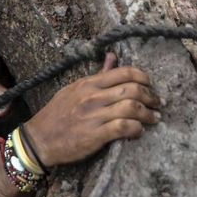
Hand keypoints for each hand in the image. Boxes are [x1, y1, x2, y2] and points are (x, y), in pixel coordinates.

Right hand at [23, 53, 162, 167]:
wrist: (39, 140)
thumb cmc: (56, 115)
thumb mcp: (73, 90)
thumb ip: (97, 75)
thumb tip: (113, 56)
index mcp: (88, 84)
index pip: (124, 73)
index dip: (144, 78)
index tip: (150, 86)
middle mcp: (92, 97)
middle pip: (133, 89)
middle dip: (151, 97)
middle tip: (157, 104)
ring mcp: (93, 116)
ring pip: (132, 108)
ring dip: (148, 114)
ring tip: (153, 118)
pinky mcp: (95, 135)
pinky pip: (124, 127)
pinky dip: (137, 129)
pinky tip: (138, 131)